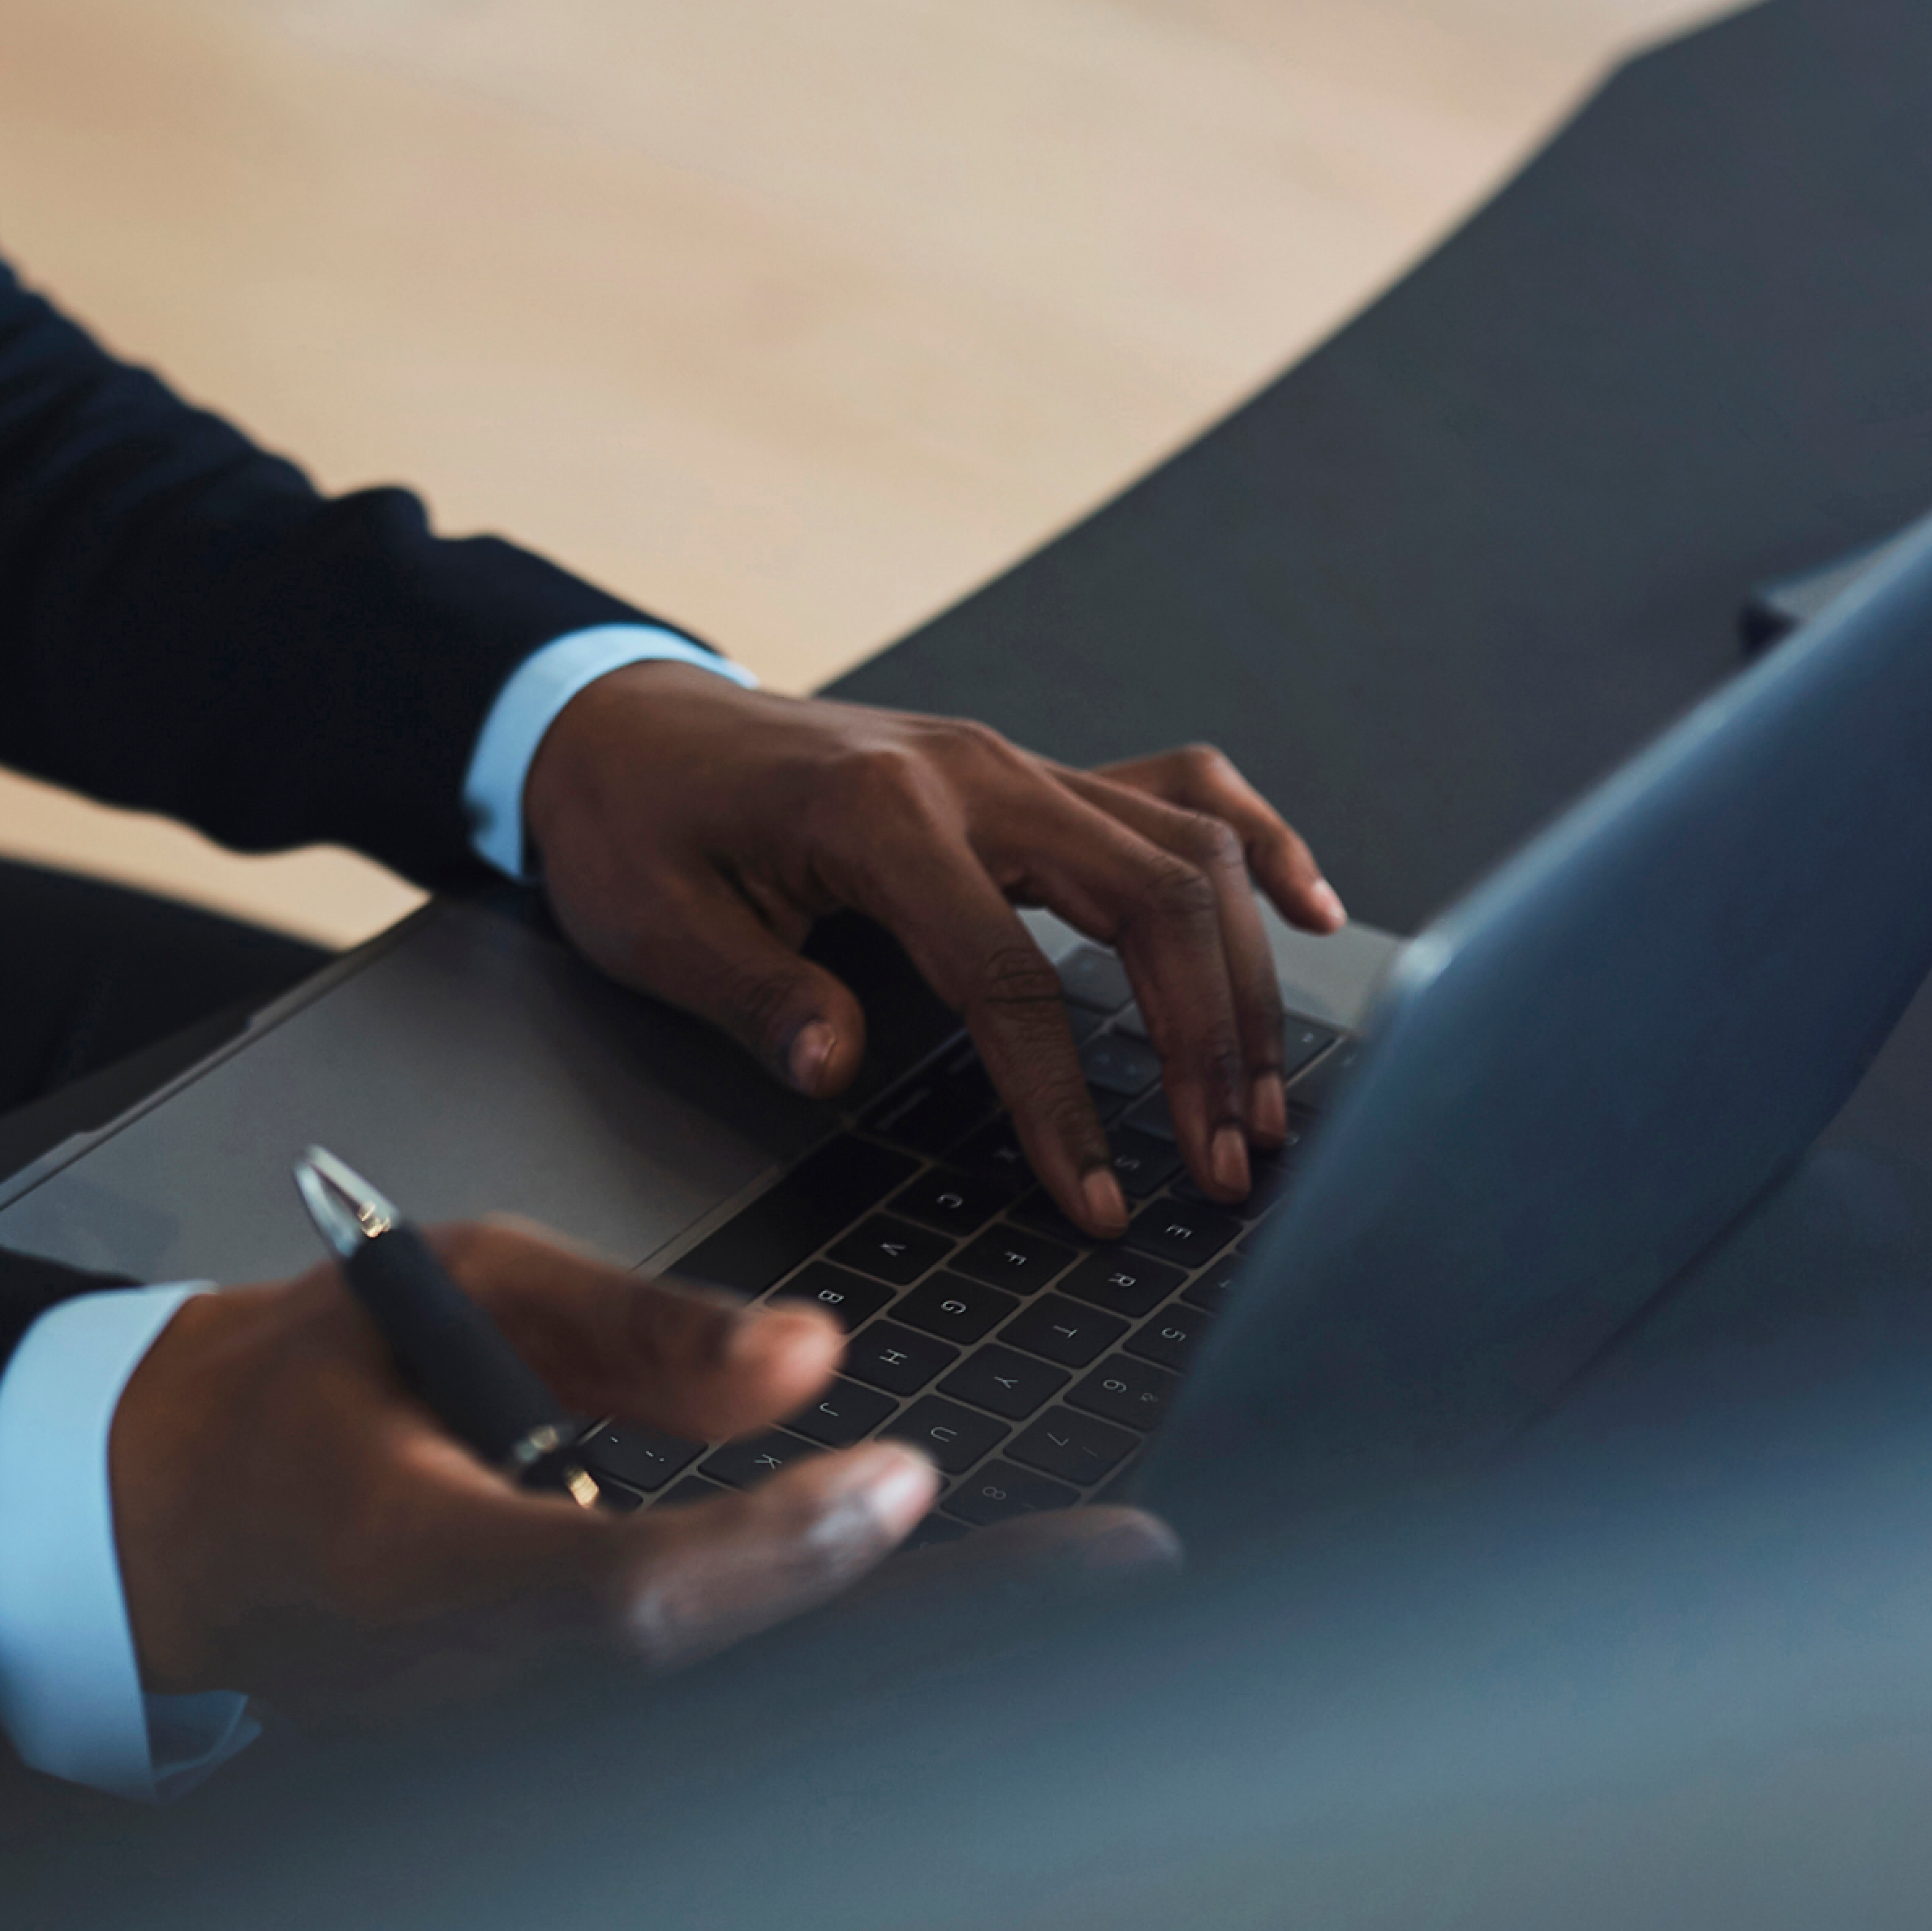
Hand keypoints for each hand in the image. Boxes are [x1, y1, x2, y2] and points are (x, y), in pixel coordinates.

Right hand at [105, 1218, 1154, 1715]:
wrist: (177, 1535)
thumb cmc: (305, 1396)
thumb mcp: (455, 1284)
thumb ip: (635, 1326)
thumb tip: (818, 1360)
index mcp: (426, 1573)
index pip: (628, 1595)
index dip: (774, 1552)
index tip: (903, 1477)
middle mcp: (489, 1701)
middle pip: (747, 1696)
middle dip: (947, 1641)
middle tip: (1121, 1569)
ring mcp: (527, 1750)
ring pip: (758, 1723)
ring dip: (930, 1664)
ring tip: (1096, 1592)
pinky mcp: (562, 1752)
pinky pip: (731, 1721)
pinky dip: (861, 1673)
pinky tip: (977, 1626)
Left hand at [521, 668, 1342, 1232]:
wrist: (621, 726)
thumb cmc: (635, 827)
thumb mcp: (655, 927)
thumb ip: (756, 997)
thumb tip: (838, 1067)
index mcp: (880, 815)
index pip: (1011, 977)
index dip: (1063, 1101)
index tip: (1099, 1203)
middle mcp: (974, 773)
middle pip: (1149, 898)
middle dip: (1208, 1038)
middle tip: (1224, 1164)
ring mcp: (1011, 765)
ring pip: (1183, 849)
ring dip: (1243, 975)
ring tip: (1259, 1099)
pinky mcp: (1026, 777)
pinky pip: (1173, 789)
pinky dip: (1253, 846)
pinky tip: (1310, 913)